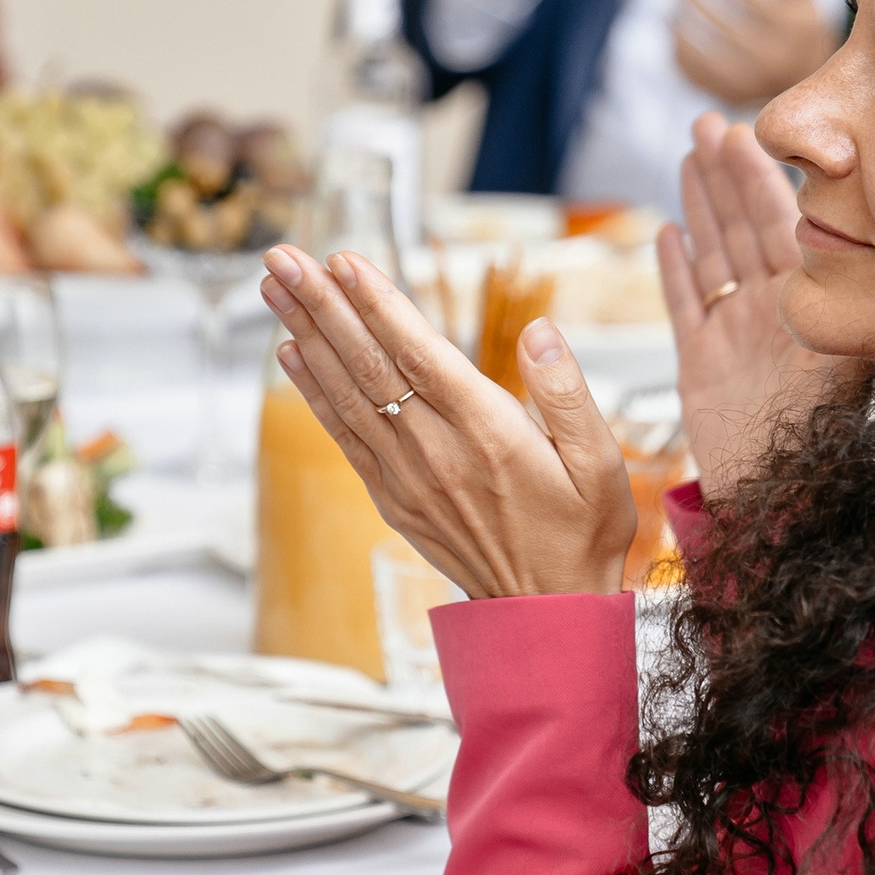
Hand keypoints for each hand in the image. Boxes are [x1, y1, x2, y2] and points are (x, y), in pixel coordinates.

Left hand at [261, 244, 634, 598]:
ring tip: (272, 287)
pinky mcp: (394, 499)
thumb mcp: (602, 463)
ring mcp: (408, 477)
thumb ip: (568, 393)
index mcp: (489, 432)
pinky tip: (291, 355)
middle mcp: (437, 451)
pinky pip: (345, 436)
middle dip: (321, 305)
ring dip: (305, 336)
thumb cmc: (582, 533)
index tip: (342, 259)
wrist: (547, 616)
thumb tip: (538, 331)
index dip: (378, 304)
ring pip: (347, 394)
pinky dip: (314, 392)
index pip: (419, 353)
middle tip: (282, 257)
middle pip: (368, 365)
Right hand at [655, 113, 870, 496]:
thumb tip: (874, 261)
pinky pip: (686, 307)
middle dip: (725, 175)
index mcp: (802, 306)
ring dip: (701, 206)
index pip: (779, 226)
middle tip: (709, 124)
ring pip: (713, 256)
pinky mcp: (701, 366)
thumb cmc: (816, 450)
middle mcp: (769, 313)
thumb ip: (844, 321)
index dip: (762, 180)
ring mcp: (734, 335)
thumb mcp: (843, 372)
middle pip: (742, 229)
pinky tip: (667, 232)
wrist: (774, 506)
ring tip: (690, 157)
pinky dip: (675, 271)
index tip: (750, 133)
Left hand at [672, 0, 838, 105]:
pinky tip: (673, 41)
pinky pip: (702, 82)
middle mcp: (776, 59)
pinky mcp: (737, 99)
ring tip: (668, 15)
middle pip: (728, 31)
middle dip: (700, 5)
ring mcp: (755, 83)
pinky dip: (683, 62)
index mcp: (794, 30)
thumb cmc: (801, 30)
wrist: (811, 86)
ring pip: (710, 60)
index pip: (754, 2)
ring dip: (684, 36)